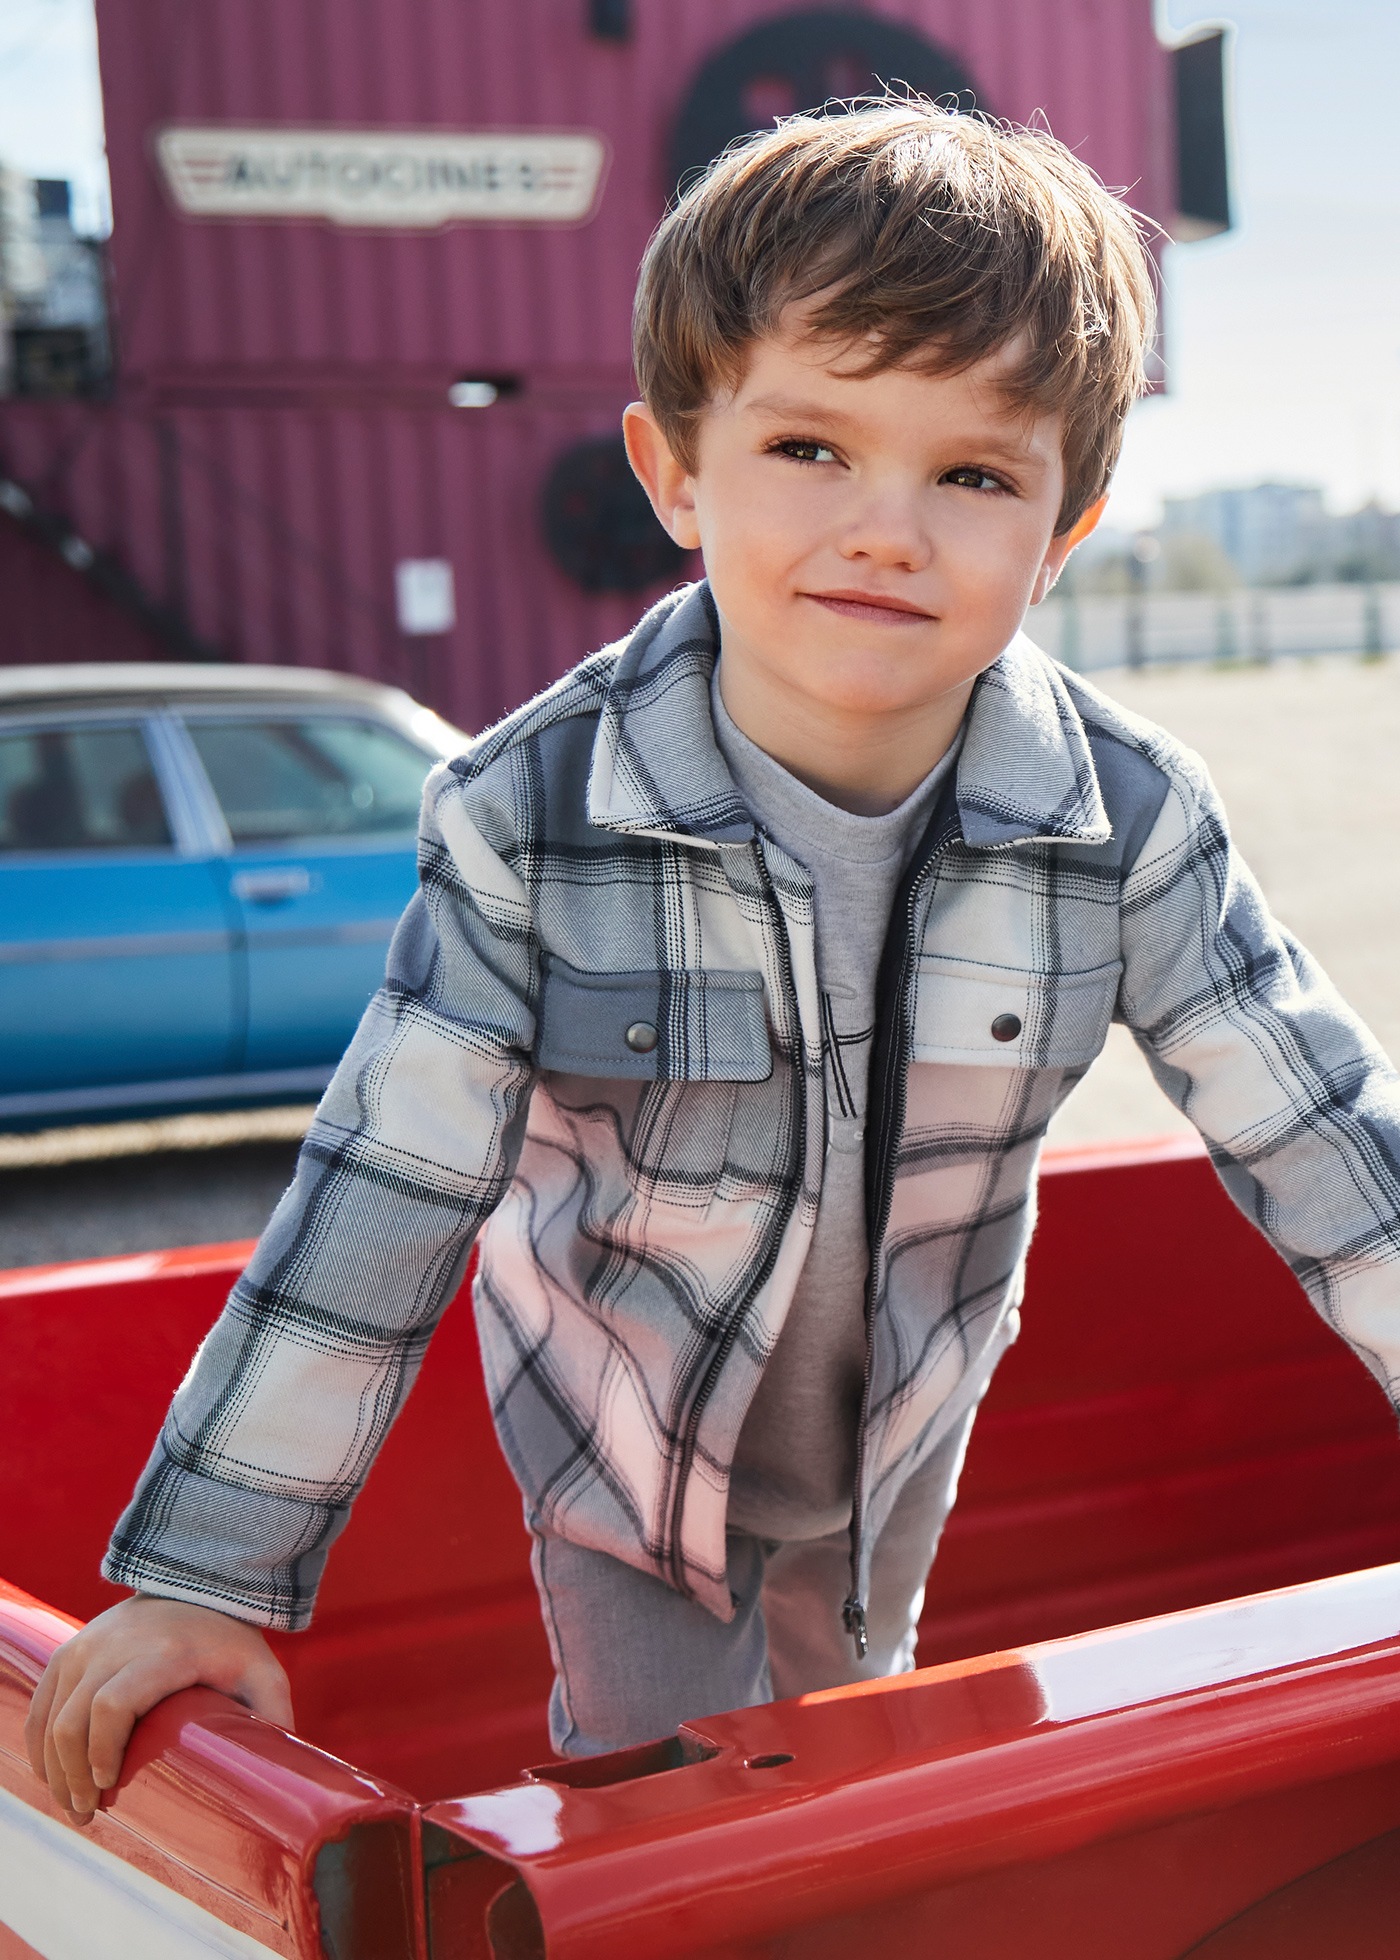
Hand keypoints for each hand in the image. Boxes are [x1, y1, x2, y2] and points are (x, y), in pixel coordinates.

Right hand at [25, 1593, 293, 1823]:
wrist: (196, 1584)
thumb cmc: (231, 1639)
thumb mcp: (260, 1671)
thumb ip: (273, 1715)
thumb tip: (285, 1776)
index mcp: (164, 1652)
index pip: (114, 1703)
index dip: (102, 1750)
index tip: (109, 1787)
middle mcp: (115, 1645)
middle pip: (74, 1718)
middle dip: (73, 1775)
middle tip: (88, 1814)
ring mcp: (86, 1645)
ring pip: (51, 1715)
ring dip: (54, 1768)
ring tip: (74, 1806)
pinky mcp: (69, 1651)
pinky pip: (41, 1704)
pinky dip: (39, 1745)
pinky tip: (51, 1776)